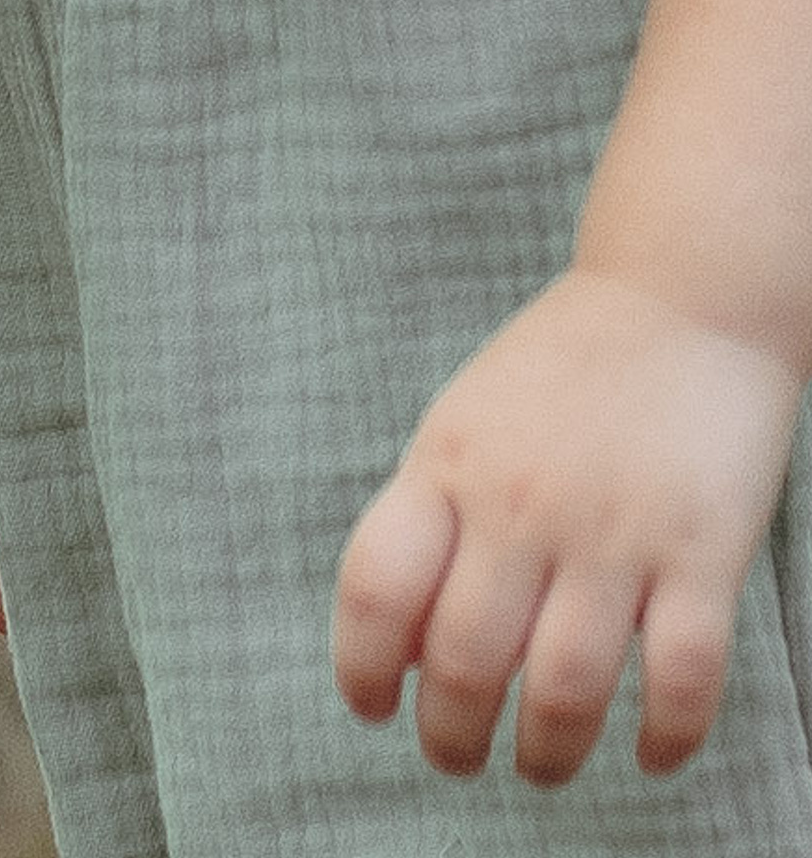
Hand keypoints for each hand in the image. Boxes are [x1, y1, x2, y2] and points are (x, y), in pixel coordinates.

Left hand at [333, 266, 800, 782]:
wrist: (684, 294)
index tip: (373, 710)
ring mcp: (613, 532)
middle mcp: (521, 503)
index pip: (376, 585)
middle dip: (451, 738)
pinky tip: (646, 753)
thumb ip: (430, 519)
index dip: (359, 666)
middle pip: (464, 661)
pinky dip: (663, 738)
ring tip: (541, 767)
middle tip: (460, 758)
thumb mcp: (466, 423)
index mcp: (449, 463)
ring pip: (563, 691)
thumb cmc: (564, 368)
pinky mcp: (701, 554)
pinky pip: (680, 681)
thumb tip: (397, 647)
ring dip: (547, 755)